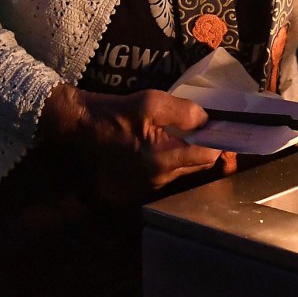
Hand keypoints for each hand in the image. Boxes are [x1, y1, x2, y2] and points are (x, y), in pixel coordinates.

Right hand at [40, 83, 222, 202]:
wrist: (77, 129)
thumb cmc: (115, 113)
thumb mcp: (151, 101)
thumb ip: (185, 111)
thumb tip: (209, 121)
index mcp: (162, 159)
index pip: (208, 156)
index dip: (218, 142)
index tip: (220, 130)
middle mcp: (156, 181)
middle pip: (198, 169)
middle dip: (204, 151)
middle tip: (202, 134)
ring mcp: (145, 191)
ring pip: (182, 176)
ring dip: (186, 160)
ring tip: (179, 142)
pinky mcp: (134, 194)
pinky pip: (164, 182)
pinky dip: (169, 169)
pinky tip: (161, 153)